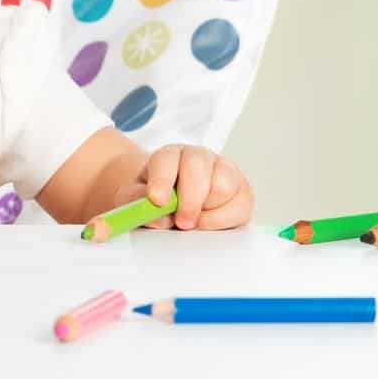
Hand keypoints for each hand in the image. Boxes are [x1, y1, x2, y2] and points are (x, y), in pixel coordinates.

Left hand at [113, 144, 252, 230]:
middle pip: (198, 167)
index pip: (166, 159)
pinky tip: (209, 223)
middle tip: (181, 222)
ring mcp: (224, 171)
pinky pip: (241, 205)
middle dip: (189, 199)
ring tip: (194, 221)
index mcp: (169, 155)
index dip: (161, 179)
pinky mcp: (242, 191)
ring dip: (208, 210)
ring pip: (223, 185)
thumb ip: (137, 203)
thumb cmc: (155, 198)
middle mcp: (198, 157)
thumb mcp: (135, 198)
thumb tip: (159, 217)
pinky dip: (224, 220)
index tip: (157, 200)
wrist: (175, 201)